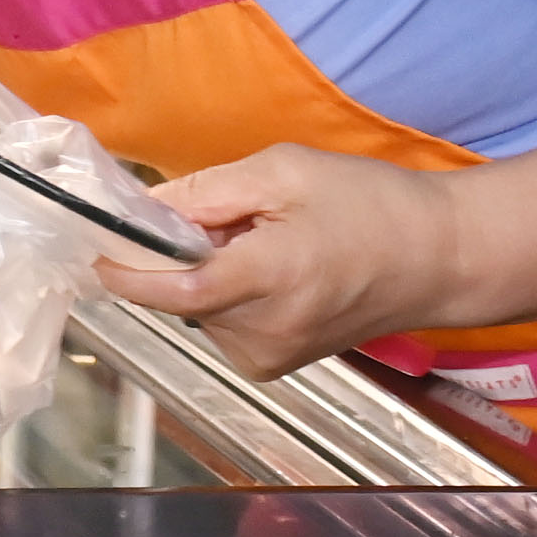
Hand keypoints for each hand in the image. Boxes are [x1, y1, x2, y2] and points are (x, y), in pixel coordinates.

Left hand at [94, 142, 462, 377]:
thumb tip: (145, 208)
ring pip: (200, 305)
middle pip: (181, 291)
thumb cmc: (373, 206)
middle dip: (186, 251)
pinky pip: (223, 319)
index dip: (125, 270)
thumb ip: (207, 192)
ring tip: (272, 241)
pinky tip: (278, 269)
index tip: (94, 248)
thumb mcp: (285, 172)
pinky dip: (231, 291)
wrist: (442, 260)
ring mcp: (269, 355)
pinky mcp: (274, 364)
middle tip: (238, 216)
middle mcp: (263, 332)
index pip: (170, 289)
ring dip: (212, 271)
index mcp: (267, 280)